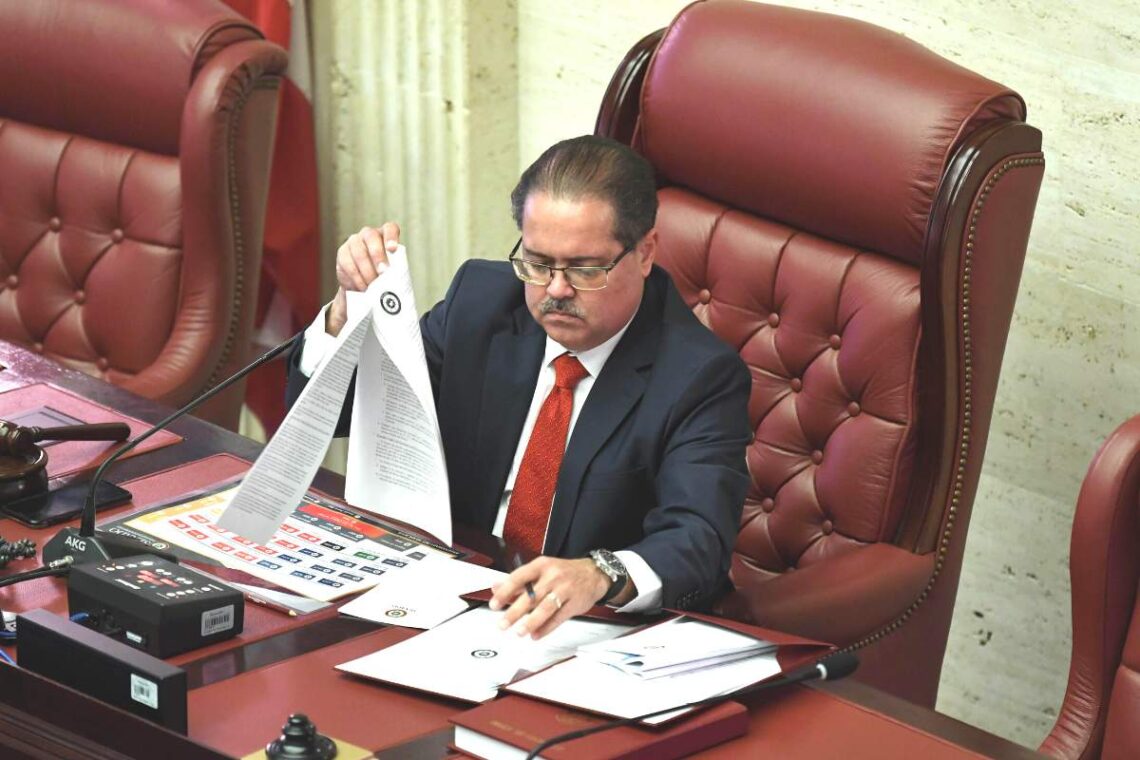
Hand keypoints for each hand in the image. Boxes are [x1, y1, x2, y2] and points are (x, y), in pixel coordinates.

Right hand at [326, 222, 400, 335]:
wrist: (362, 284)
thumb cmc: (382, 275)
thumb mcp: (391, 270)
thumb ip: (394, 269)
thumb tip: (397, 281)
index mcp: (385, 235)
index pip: (390, 228)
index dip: (391, 237)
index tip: (392, 249)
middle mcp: (368, 234)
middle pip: (372, 238)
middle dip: (377, 255)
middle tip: (383, 272)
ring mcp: (354, 242)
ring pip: (359, 253)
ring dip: (367, 271)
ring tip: (372, 285)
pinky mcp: (342, 253)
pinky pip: (348, 264)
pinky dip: (356, 278)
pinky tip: (362, 286)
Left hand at [489, 556, 609, 639]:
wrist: (594, 573)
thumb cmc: (564, 572)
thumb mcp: (541, 569)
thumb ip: (519, 581)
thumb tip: (496, 588)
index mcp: (542, 566)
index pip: (519, 577)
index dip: (505, 592)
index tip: (495, 604)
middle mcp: (553, 577)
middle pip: (531, 596)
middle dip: (515, 612)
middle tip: (503, 624)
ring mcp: (565, 590)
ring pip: (545, 608)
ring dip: (531, 622)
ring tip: (519, 632)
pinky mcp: (575, 604)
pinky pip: (558, 618)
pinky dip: (546, 628)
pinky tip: (536, 635)